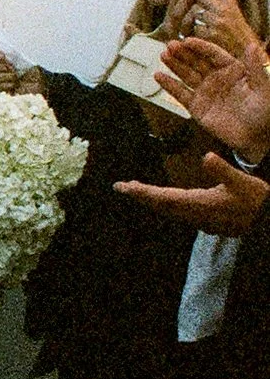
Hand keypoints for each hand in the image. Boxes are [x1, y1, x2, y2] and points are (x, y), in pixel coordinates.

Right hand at [0, 51, 43, 97]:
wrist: (39, 84)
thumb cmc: (31, 71)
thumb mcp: (23, 60)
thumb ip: (12, 56)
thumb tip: (4, 55)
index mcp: (2, 60)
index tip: (2, 56)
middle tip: (11, 67)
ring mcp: (1, 81)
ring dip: (7, 75)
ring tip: (16, 76)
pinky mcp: (4, 91)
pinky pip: (0, 87)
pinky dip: (8, 84)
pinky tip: (15, 84)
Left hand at [116, 150, 266, 237]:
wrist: (268, 222)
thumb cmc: (257, 202)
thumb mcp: (243, 182)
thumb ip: (223, 170)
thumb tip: (206, 156)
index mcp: (199, 204)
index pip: (162, 198)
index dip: (141, 192)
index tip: (122, 187)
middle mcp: (195, 215)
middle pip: (161, 206)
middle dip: (142, 196)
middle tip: (123, 187)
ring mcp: (200, 221)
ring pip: (170, 211)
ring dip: (152, 201)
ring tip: (138, 191)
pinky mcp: (207, 222)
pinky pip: (179, 214)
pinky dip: (167, 205)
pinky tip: (166, 201)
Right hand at [158, 33, 269, 163]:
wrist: (256, 137)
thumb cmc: (264, 112)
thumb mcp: (263, 87)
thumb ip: (255, 66)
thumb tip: (251, 45)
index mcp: (233, 70)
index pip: (213, 54)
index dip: (200, 47)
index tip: (187, 41)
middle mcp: (217, 78)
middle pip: (197, 62)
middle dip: (183, 53)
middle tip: (170, 45)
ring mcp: (205, 92)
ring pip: (186, 75)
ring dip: (174, 65)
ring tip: (163, 55)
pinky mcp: (197, 107)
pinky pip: (181, 94)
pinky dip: (169, 85)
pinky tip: (159, 76)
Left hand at [169, 0, 255, 59]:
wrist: (245, 48)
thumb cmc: (235, 29)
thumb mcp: (231, 10)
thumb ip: (217, 0)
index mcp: (227, 0)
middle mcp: (222, 8)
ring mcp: (216, 20)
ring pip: (193, 14)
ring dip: (192, 21)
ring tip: (201, 28)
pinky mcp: (211, 33)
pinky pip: (194, 29)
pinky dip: (196, 34)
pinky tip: (204, 37)